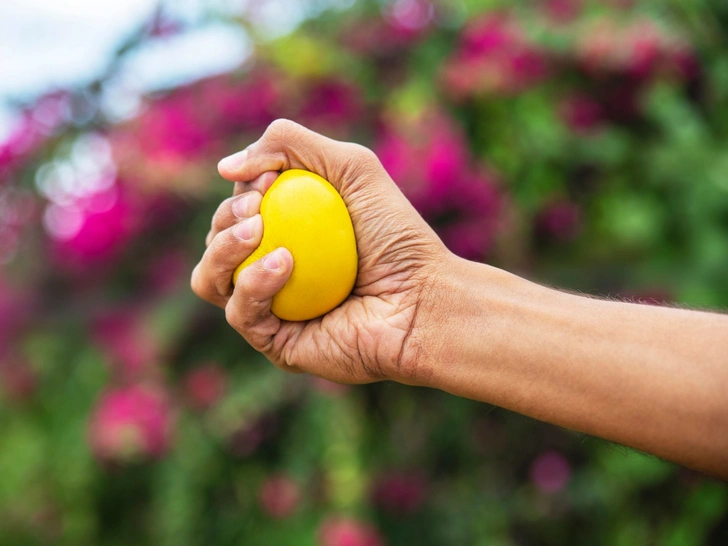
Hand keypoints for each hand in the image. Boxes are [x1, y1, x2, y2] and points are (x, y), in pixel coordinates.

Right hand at [191, 119, 449, 384]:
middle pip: (216, 242)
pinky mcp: (275, 343)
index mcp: (286, 234)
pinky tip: (283, 261)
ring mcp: (272, 309)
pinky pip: (241, 313)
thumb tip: (225, 168)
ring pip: (210, 279)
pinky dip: (253, 282)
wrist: (423, 300)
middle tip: (259, 208)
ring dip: (223, 248)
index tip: (269, 181)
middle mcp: (272, 271)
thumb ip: (289, 145)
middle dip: (226, 218)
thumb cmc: (395, 235)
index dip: (242, 191)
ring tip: (257, 230)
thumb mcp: (351, 168)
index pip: (237, 209)